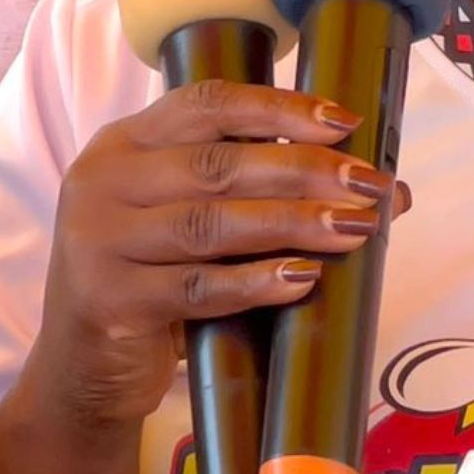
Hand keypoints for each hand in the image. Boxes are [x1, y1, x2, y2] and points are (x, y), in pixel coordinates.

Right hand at [24, 81, 409, 437]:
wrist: (82, 368)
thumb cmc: (156, 279)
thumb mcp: (191, 220)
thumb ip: (265, 193)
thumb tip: (391, 192)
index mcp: (124, 144)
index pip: (206, 105)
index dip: (279, 109)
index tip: (345, 122)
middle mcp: (102, 183)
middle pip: (218, 165)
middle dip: (305, 171)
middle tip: (369, 185)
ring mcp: (99, 243)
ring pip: (211, 224)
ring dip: (291, 224)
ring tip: (353, 228)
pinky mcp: (110, 302)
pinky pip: (196, 287)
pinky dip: (255, 282)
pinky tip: (303, 278)